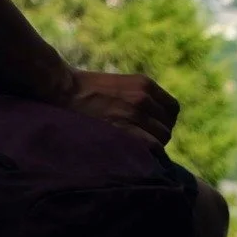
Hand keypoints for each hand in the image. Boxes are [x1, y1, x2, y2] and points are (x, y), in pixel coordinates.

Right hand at [51, 68, 178, 144]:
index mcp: (144, 83)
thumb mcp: (121, 84)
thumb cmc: (88, 89)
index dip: (165, 120)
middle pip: (168, 126)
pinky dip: (149, 153)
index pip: (173, 108)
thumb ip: (140, 97)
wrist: (64, 89)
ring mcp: (135, 112)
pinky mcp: (125, 128)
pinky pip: (152, 146)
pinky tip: (136, 153)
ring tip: (136, 147)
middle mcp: (143, 96)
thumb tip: (153, 120)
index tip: (153, 127)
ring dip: (153, 145)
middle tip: (141, 140)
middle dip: (158, 135)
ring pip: (162, 138)